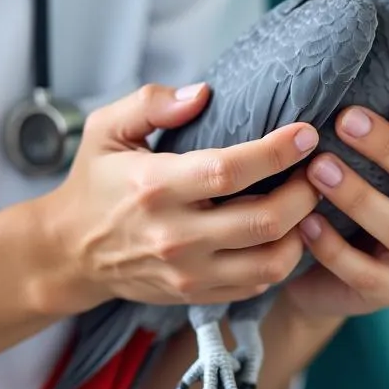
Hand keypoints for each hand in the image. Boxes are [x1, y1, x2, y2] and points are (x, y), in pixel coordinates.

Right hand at [35, 82, 320, 314]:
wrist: (69, 252)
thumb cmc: (96, 182)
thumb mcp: (106, 129)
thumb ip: (151, 103)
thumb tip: (203, 92)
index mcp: (155, 187)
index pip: (230, 170)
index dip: (277, 151)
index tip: (307, 133)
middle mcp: (176, 236)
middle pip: (264, 220)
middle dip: (306, 193)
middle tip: (319, 168)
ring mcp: (189, 274)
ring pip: (271, 262)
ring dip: (304, 231)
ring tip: (310, 202)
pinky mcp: (197, 296)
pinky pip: (259, 283)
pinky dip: (284, 258)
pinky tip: (289, 231)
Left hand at [283, 98, 388, 319]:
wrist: (330, 272)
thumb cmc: (359, 199)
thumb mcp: (378, 167)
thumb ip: (380, 137)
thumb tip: (349, 89)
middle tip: (346, 121)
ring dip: (358, 195)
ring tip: (318, 168)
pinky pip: (366, 272)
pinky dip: (333, 247)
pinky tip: (306, 221)